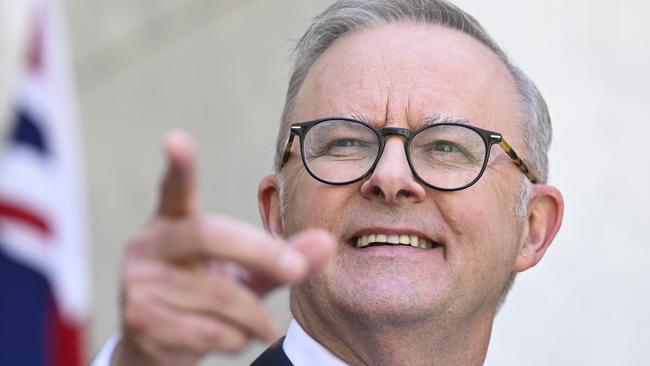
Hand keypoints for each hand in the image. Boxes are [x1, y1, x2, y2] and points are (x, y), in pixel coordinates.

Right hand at [111, 131, 335, 365]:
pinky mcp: (139, 318)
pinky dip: (237, 338)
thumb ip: (283, 256)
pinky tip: (238, 338)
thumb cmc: (207, 298)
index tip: (176, 139)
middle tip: (297, 270)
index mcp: (172, 222)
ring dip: (254, 316)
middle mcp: (149, 245)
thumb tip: (327, 241)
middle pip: (209, 235)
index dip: (178, 166)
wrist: (157, 347)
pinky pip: (208, 329)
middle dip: (261, 253)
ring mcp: (139, 281)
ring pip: (218, 294)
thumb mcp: (245, 273)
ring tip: (266, 327)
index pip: (175, 189)